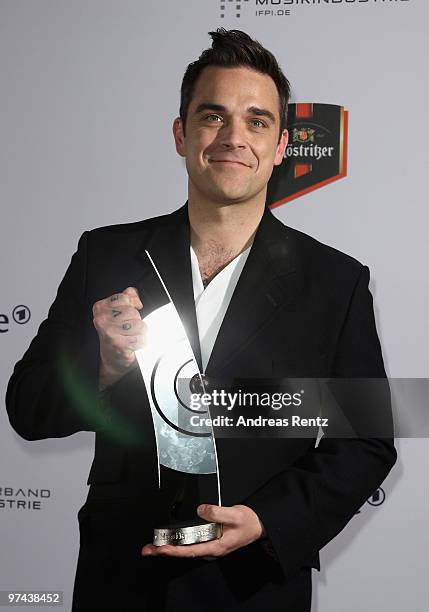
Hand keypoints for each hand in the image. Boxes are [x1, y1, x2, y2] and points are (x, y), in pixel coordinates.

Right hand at [92, 287, 145, 389]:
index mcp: (100, 308)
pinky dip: (142, 342)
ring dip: (140, 332)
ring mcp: (109, 332)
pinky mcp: (118, 344)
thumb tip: (132, 292)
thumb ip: (126, 298)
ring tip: (131, 337)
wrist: (112, 360)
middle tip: (128, 329)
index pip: (125, 297)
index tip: (129, 314)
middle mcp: (102, 319)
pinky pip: (141, 338)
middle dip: (135, 320)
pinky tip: (134, 344)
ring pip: (139, 324)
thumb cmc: (115, 335)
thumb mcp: (117, 313)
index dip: (132, 305)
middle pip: (133, 311)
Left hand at [141, 504, 265, 559]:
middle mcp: (211, 549)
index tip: (161, 548)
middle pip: (184, 552)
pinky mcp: (210, 541)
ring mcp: (210, 546)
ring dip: (170, 547)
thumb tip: (200, 510)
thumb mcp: (234, 514)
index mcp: (216, 546)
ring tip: (154, 545)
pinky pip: (192, 544)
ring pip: (187, 549)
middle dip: (165, 551)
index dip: (174, 550)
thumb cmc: (248, 522)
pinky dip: (179, 543)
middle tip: (148, 549)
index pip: (190, 551)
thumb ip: (217, 512)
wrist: (257, 525)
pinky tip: (171, 540)